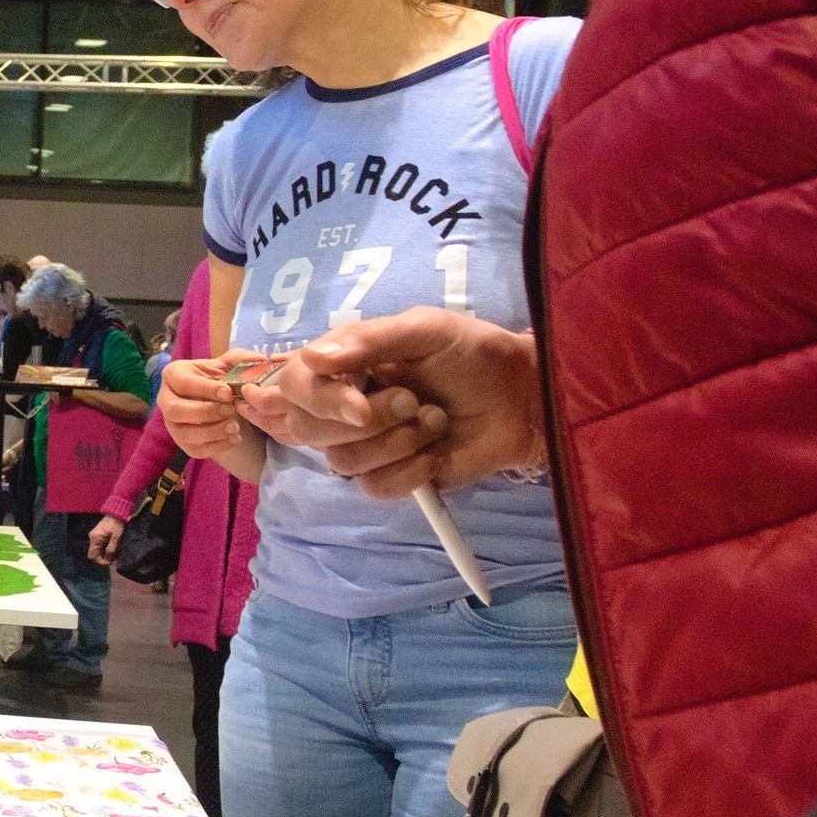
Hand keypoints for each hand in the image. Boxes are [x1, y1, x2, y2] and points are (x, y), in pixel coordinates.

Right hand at [84, 515, 125, 566]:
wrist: (117, 512)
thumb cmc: (117, 524)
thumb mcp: (116, 537)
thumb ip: (111, 549)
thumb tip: (108, 560)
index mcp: (95, 538)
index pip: (92, 556)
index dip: (100, 561)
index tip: (110, 562)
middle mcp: (92, 538)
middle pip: (95, 554)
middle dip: (104, 557)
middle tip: (114, 558)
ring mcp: (94, 536)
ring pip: (98, 550)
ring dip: (105, 553)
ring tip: (115, 552)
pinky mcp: (98, 535)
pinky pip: (100, 546)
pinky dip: (106, 549)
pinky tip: (113, 547)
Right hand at [154, 356, 263, 474]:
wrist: (219, 401)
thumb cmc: (220, 379)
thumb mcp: (229, 365)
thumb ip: (242, 360)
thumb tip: (260, 360)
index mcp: (173, 374)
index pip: (183, 383)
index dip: (205, 389)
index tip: (228, 393)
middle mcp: (165, 399)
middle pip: (175, 410)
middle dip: (205, 412)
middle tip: (230, 409)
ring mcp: (172, 423)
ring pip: (183, 433)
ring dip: (211, 432)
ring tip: (235, 427)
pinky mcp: (182, 442)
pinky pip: (194, 450)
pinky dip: (217, 447)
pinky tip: (235, 438)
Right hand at [267, 309, 546, 495]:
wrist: (522, 398)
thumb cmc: (474, 354)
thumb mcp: (426, 330)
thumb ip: (369, 340)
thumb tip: (311, 358)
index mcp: (344, 365)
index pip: (293, 385)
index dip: (318, 401)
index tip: (359, 407)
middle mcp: (345, 405)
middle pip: (307, 430)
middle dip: (367, 422)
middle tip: (414, 400)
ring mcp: (368, 445)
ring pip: (343, 463)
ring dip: (397, 442)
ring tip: (436, 419)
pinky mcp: (393, 477)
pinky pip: (375, 487)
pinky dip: (411, 470)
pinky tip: (438, 450)